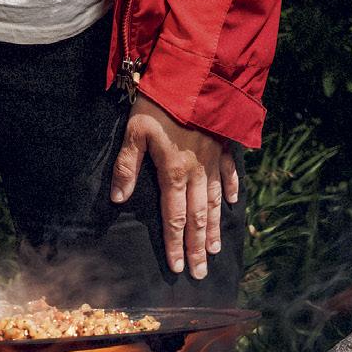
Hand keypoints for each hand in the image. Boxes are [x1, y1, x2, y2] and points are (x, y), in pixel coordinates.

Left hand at [110, 93, 239, 279]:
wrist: (193, 78)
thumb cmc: (158, 104)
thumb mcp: (134, 132)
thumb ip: (126, 166)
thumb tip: (117, 199)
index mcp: (173, 172)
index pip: (173, 217)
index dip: (174, 243)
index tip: (178, 267)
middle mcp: (197, 172)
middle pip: (198, 217)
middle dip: (198, 247)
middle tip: (201, 273)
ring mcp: (213, 161)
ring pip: (216, 202)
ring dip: (215, 228)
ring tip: (215, 250)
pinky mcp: (222, 147)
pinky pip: (229, 174)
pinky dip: (232, 191)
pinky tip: (234, 205)